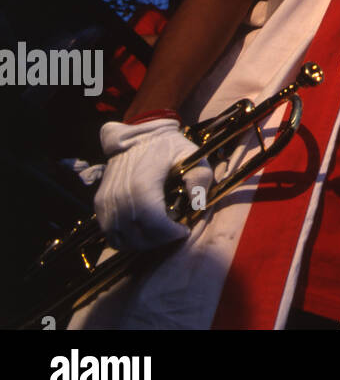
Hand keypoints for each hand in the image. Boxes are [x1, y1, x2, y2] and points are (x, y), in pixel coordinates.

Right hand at [95, 118, 212, 251]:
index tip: (184, 229)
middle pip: (138, 236)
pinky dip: (126, 240)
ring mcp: (107, 202)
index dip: (170, 233)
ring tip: (160, 234)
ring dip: (143, 243)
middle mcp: (120, 197)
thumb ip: (200, 177)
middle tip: (174, 233)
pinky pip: (110, 234)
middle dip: (160, 240)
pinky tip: (143, 233)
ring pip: (122, 239)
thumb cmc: (167, 146)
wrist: (136, 136)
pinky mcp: (99, 205)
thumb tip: (199, 204)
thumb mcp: (190, 154)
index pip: (154, 224)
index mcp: (143, 184)